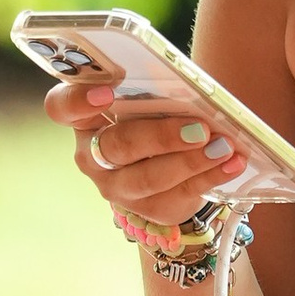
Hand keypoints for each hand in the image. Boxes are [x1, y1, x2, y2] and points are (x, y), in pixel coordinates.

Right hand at [44, 73, 246, 245]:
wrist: (169, 170)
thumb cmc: (154, 118)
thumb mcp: (148, 99)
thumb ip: (155, 90)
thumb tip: (189, 86)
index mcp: (85, 118)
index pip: (62, 107)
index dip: (79, 101)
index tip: (107, 93)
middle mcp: (92, 156)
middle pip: (114, 146)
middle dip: (159, 136)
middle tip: (197, 128)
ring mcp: (118, 188)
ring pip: (147, 178)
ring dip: (189, 161)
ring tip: (222, 147)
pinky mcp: (150, 209)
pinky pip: (180, 194)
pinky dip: (210, 176)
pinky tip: (232, 162)